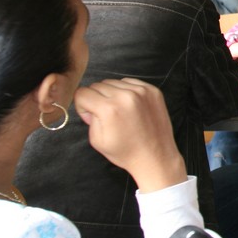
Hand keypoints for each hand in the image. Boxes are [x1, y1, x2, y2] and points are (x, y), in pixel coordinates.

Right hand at [74, 78, 185, 192]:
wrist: (155, 155)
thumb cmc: (125, 152)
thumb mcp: (96, 140)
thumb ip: (89, 117)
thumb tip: (90, 104)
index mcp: (109, 109)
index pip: (82, 93)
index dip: (82, 106)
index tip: (90, 116)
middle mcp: (126, 96)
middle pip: (97, 86)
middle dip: (95, 100)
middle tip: (105, 116)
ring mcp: (142, 91)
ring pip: (113, 82)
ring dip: (111, 94)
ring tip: (119, 111)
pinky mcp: (153, 90)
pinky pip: (130, 82)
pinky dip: (125, 91)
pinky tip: (129, 106)